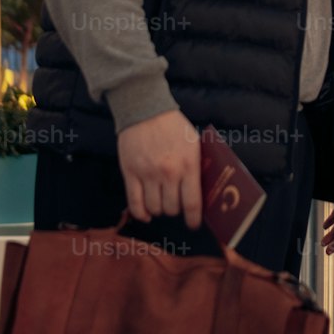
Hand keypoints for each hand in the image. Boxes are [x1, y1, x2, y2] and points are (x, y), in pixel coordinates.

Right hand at [116, 109, 201, 228]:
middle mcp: (168, 173)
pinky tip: (146, 214)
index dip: (194, 219)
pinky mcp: (130, 173)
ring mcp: (148, 174)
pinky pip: (135, 203)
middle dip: (176, 210)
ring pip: (154, 208)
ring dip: (159, 209)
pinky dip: (141, 214)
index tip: (193, 224)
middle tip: (176, 203)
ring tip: (161, 201)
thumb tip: (203, 192)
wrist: (145, 109)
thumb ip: (197, 166)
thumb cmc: (173, 126)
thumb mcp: (193, 143)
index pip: (192, 203)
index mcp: (188, 165)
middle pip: (172, 208)